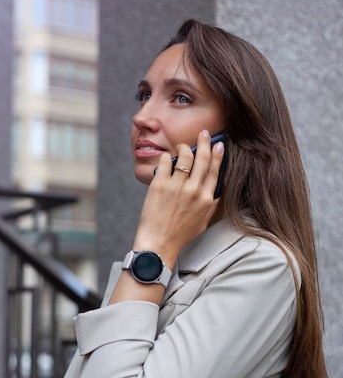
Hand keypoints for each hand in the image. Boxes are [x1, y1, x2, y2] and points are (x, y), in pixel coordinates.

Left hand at [133, 130, 224, 268]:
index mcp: (206, 199)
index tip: (218, 144)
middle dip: (204, 142)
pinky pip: (165, 162)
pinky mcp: (160, 185)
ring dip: (184, 147)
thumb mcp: (203, 223)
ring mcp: (176, 186)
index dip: (217, 155)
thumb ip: (210, 206)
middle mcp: (193, 190)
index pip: (214, 170)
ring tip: (182, 146)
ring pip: (184, 156)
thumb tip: (215, 193)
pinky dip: (166, 157)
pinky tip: (166, 158)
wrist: (158, 244)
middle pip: (202, 158)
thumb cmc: (180, 236)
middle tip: (203, 133)